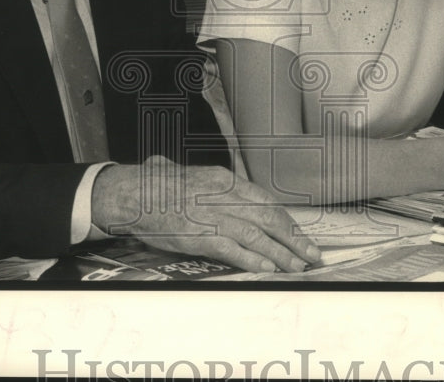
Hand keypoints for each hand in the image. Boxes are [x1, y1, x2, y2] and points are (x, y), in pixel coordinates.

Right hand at [91, 156, 320, 272]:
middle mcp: (223, 195)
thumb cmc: (156, 185)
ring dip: (281, 253)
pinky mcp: (198, 235)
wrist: (131, 192)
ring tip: (297, 266)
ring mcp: (211, 215)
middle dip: (294, 238)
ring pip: (256, 235)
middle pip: (269, 218)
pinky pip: (232, 248)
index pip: (265, 201)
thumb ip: (210, 185)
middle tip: (312, 254)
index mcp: (223, 180)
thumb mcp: (192, 176)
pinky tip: (268, 268)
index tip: (300, 234)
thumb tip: (229, 190)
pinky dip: (253, 259)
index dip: (287, 221)